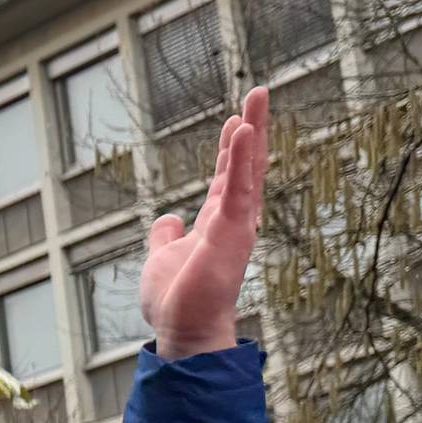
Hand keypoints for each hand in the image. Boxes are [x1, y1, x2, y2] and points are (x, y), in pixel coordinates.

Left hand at [139, 86, 268, 358]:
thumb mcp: (161, 257)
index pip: (229, 176)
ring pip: (248, 170)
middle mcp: (232, 220)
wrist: (183, 329)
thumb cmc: (176, 300)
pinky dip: (242, 159)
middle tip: (259, 92)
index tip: (236, 117)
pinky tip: (242, 130)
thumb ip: (166, 236)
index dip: (233, 147)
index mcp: (217, 223)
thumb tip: (168, 218)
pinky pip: (239, 188)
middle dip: (252, 128)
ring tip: (257, 98)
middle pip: (246, 165)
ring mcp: (235, 225)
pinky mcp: (231, 233)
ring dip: (252, 133)